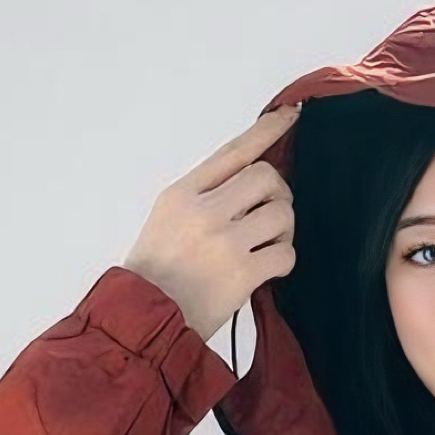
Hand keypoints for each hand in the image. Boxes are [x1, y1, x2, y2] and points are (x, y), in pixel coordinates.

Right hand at [120, 102, 300, 341]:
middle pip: (266, 177)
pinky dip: (283, 261)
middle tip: (269, 218)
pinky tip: (267, 271)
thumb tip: (254, 181)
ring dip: (283, 231)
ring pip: (281, 213)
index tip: (291, 115)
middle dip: (277, 195)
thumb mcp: (166, 220)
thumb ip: (204, 197)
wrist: (143, 320)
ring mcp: (224, 241)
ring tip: (264, 248)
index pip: (233, 152)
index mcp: (182, 194)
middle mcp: (203, 211)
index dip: (266, 131)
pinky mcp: (243, 273)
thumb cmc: (154, 274)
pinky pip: (286, 253)